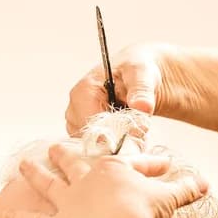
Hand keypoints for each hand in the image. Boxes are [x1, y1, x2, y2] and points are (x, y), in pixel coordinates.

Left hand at [8, 145, 208, 217]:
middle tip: (54, 145)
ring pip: (48, 184)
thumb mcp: (171, 197)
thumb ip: (186, 188)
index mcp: (112, 169)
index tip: (147, 162)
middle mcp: (86, 179)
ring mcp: (69, 201)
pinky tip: (7, 215)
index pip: (123, 160)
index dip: (138, 161)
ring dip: (34, 174)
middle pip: (72, 162)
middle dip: (64, 153)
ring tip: (23, 165)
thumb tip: (206, 184)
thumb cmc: (147, 214)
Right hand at [63, 42, 196, 134]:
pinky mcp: (83, 131)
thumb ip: (142, 90)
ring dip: (115, 143)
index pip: (92, 126)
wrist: (137, 75)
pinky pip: (96, 147)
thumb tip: (142, 106)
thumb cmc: (136, 70)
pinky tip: (126, 134)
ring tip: (133, 129)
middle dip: (116, 139)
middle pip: (91, 138)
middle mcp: (74, 108)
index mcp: (83, 91)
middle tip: (138, 131)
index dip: (115, 133)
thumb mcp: (143, 74)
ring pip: (94, 145)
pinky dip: (112, 145)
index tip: (136, 132)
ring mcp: (77, 122)